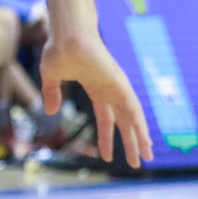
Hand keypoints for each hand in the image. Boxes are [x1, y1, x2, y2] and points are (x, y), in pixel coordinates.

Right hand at [40, 28, 153, 167]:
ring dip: (140, 138)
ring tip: (147, 156)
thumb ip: (52, 94)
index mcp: (96, 90)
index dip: (107, 138)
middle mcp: (110, 91)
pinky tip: (145, 137)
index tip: (107, 157)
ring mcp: (117, 88)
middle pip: (124, 123)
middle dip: (130, 143)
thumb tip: (50, 112)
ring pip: (133, 118)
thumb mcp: (51, 77)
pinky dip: (140, 123)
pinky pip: (134, 107)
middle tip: (137, 162)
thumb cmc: (59, 49)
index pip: (106, 119)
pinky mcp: (120, 84)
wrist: (67, 36)